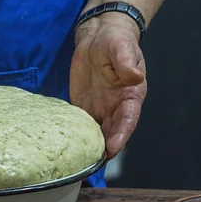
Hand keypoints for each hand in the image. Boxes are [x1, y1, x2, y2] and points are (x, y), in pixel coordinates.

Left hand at [70, 14, 147, 159]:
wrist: (98, 37)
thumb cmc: (115, 41)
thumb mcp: (122, 48)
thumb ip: (126, 63)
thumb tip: (135, 76)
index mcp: (130, 97)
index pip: (127, 121)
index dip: (121, 136)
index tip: (112, 149)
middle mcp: (116, 108)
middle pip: (111, 133)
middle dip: (103, 149)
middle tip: (91, 164)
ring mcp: (99, 109)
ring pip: (96, 133)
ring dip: (89, 147)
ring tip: (78, 162)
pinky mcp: (83, 107)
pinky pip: (80, 125)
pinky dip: (74, 137)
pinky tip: (65, 147)